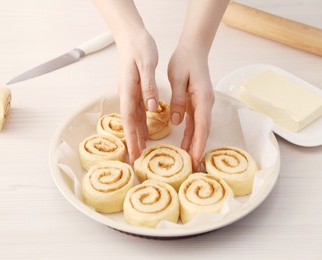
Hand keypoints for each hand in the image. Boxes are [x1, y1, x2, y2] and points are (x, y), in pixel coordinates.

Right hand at [115, 29, 158, 162]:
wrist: (132, 35)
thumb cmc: (139, 47)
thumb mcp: (146, 65)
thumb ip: (148, 87)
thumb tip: (151, 109)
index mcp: (128, 89)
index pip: (128, 119)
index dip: (131, 138)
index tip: (133, 154)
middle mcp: (127, 94)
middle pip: (129, 122)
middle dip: (132, 141)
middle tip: (135, 160)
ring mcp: (130, 92)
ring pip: (133, 118)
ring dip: (137, 134)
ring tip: (141, 150)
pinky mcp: (135, 89)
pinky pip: (138, 110)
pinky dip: (142, 122)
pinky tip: (147, 130)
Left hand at [167, 45, 213, 170]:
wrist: (193, 49)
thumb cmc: (185, 61)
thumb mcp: (177, 79)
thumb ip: (178, 100)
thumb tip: (176, 122)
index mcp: (202, 98)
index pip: (201, 125)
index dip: (198, 143)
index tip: (195, 158)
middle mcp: (206, 103)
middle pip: (203, 131)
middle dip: (198, 150)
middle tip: (194, 168)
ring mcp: (202, 104)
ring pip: (199, 129)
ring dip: (194, 145)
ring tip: (190, 162)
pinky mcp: (197, 104)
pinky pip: (195, 123)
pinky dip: (190, 135)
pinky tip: (185, 146)